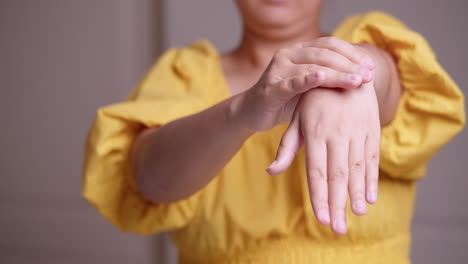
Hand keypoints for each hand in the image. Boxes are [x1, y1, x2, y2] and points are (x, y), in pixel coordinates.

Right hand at [236, 37, 374, 131]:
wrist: (253, 113)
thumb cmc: (285, 101)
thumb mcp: (310, 88)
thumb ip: (328, 79)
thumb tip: (362, 76)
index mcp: (299, 51)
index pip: (330, 44)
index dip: (351, 53)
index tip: (370, 67)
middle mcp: (288, 54)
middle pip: (324, 53)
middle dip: (349, 64)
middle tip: (368, 76)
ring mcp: (278, 69)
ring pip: (313, 66)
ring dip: (337, 73)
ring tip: (356, 81)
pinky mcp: (271, 87)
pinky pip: (292, 81)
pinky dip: (307, 79)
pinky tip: (322, 78)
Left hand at [267, 82, 380, 234]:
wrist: (347, 69)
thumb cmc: (315, 99)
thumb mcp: (298, 118)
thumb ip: (287, 146)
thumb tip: (271, 171)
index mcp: (315, 132)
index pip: (316, 171)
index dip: (319, 196)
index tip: (322, 219)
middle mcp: (337, 133)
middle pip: (337, 175)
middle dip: (337, 203)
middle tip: (338, 228)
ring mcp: (357, 131)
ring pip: (356, 168)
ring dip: (357, 194)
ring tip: (357, 215)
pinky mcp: (372, 129)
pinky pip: (372, 158)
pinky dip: (372, 179)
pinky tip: (371, 198)